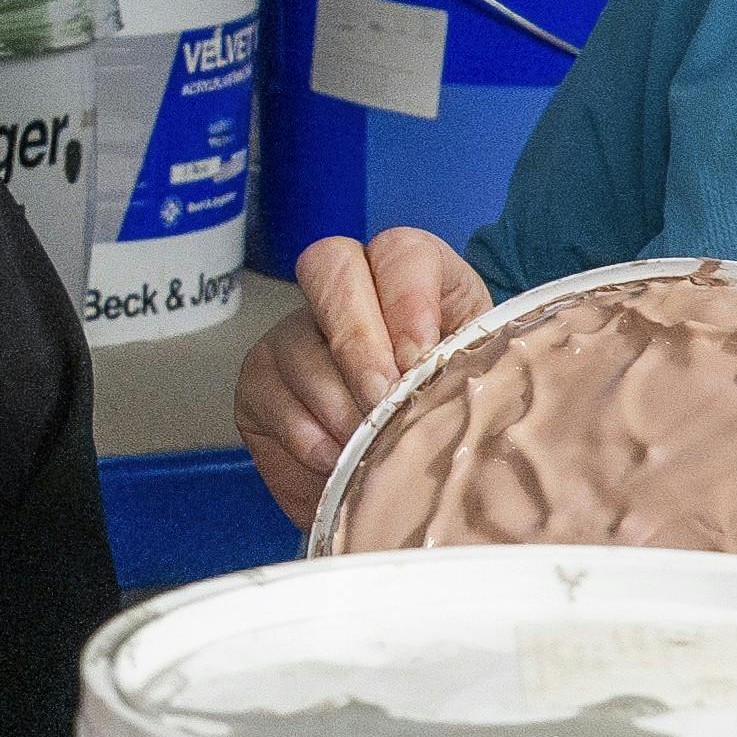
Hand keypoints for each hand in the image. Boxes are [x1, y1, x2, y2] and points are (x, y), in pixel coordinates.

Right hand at [237, 232, 492, 515]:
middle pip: (331, 265)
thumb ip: (468, 370)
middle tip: (382, 401)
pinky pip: (270, 396)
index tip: (421, 359)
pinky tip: (336, 462)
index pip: (401, 251)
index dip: (407, 299)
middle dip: (358, 340)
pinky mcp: (260, 381)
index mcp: (415, 279)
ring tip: (370, 450)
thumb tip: (442, 382)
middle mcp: (349, 292)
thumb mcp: (477, 391)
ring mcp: (295, 332)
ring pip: (299, 343)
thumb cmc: (452, 425)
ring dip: (338, 405)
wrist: (409, 485)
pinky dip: (307, 436)